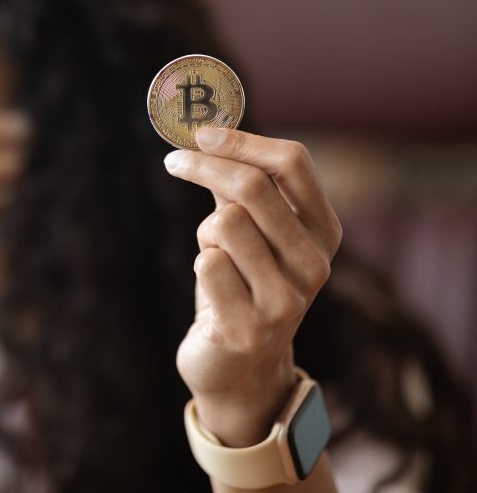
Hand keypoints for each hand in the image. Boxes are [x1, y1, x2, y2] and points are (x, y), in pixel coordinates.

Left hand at [166, 128, 341, 446]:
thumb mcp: (251, 232)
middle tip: (174, 161)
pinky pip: (206, 263)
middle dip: (204, 166)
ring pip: (223, 223)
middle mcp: (314, 264)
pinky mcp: (248, 327)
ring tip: (215, 258)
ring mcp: (285, 299)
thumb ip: (238, 186)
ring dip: (205, 233)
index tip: (202, 133)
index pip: (293, 163)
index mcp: (323, 232)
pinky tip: (213, 292)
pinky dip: (199, 265)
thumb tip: (208, 129)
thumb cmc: (242, 284)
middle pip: (252, 187)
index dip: (242, 141)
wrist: (240, 367)